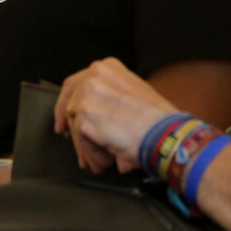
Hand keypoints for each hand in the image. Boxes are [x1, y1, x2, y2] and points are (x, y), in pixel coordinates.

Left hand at [54, 58, 178, 175]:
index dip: (67, 105)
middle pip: (70, 105)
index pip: (75, 85)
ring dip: (87, 148)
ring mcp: (88, 93)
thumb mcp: (133, 96)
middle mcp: (95, 75)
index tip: (64, 122)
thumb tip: (90, 121)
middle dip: (72, 130)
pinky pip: (80, 140)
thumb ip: (108, 100)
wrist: (166, 133)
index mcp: (107, 68)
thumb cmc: (157, 121)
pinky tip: (106, 161)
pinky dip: (92, 154)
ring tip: (101, 162)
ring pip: (75, 126)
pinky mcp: (84, 114)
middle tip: (78, 150)